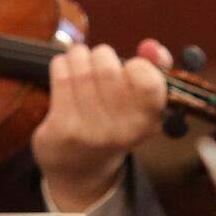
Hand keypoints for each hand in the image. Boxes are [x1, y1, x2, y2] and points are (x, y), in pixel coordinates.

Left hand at [33, 38, 169, 212]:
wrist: (80, 169)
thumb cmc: (113, 125)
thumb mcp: (141, 105)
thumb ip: (155, 70)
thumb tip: (150, 46)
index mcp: (147, 122)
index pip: (148, 81)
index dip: (137, 65)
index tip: (127, 68)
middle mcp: (122, 130)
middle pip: (107, 68)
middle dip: (100, 55)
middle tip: (96, 60)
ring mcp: (91, 131)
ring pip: (81, 69)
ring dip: (78, 56)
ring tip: (78, 61)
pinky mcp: (63, 128)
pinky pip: (62, 77)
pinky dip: (61, 65)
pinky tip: (63, 71)